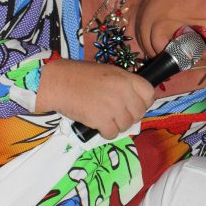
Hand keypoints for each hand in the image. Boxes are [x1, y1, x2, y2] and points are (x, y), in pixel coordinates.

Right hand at [36, 59, 154, 138]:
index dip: (144, 102)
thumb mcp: (108, 72)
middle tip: (116, 115)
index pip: (149, 93)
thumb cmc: (79, 76)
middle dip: (129, 116)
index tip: (135, 105)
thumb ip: (123, 84)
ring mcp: (113, 107)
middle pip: (138, 113)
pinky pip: (112, 134)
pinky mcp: (102, 121)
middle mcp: (123, 92)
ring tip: (105, 118)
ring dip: (117, 125)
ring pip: (126, 125)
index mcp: (125, 78)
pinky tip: (98, 125)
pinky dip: (106, 133)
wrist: (57, 83)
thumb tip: (134, 101)